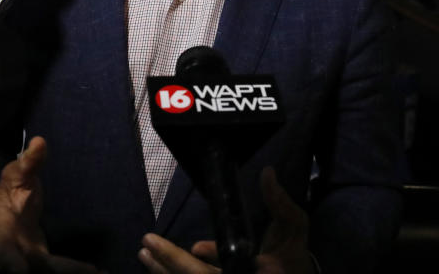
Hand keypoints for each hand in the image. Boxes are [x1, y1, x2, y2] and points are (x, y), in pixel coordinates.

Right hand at [0, 136, 100, 272]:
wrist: (4, 217)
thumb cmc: (8, 194)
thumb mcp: (15, 175)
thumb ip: (28, 162)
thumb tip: (39, 142)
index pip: (0, 248)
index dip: (9, 260)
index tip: (23, 269)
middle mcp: (9, 253)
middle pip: (26, 269)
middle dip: (53, 270)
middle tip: (83, 271)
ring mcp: (24, 261)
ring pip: (44, 271)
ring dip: (70, 272)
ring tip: (99, 273)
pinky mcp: (39, 264)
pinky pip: (55, 269)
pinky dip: (74, 270)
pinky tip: (96, 271)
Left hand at [138, 168, 311, 273]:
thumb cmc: (291, 257)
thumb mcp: (293, 230)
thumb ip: (281, 204)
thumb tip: (267, 173)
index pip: (230, 268)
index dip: (213, 258)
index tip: (196, 247)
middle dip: (172, 263)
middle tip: (148, 243)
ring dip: (163, 271)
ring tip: (144, 253)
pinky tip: (155, 264)